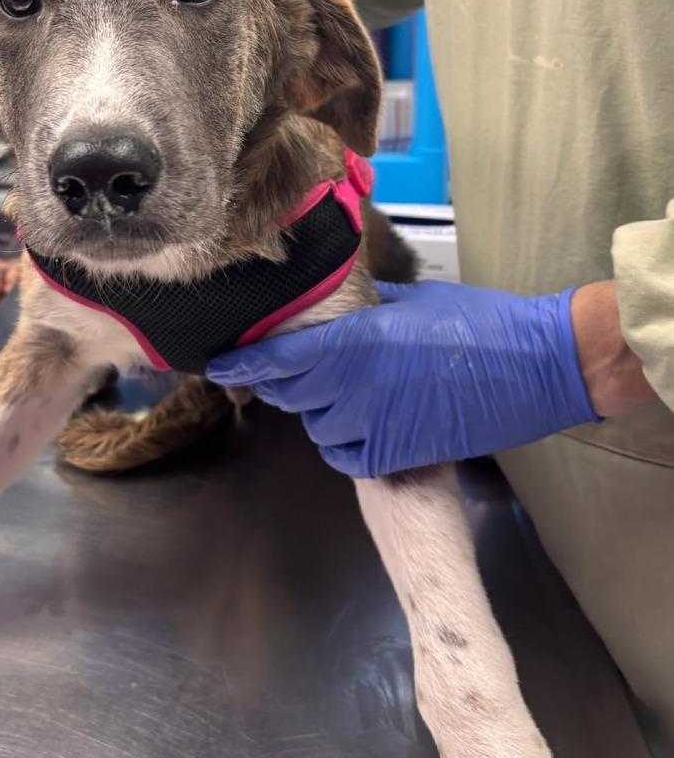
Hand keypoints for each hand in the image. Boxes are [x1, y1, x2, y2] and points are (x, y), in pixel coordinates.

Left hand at [207, 280, 599, 477]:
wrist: (539, 367)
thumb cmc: (477, 323)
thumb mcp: (409, 301)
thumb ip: (361, 308)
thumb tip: (326, 305)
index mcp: (356, 340)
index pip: (277, 358)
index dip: (242, 362)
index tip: (218, 362)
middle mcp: (354, 385)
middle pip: (289, 393)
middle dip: (282, 383)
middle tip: (291, 372)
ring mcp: (374, 425)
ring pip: (314, 425)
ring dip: (317, 411)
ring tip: (340, 393)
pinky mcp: (397, 456)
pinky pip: (344, 456)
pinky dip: (342, 443)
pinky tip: (356, 425)